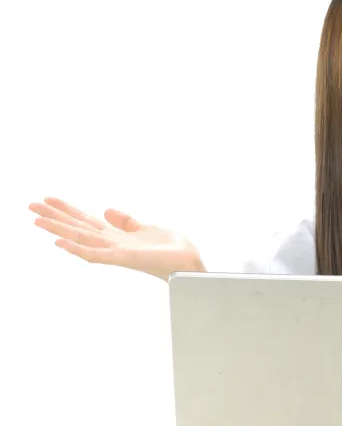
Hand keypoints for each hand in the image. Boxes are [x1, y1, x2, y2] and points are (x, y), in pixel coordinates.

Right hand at [29, 197, 203, 280]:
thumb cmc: (170, 250)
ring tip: (37, 220)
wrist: (188, 263)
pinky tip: (61, 242)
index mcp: (117, 237)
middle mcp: (112, 244)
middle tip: (31, 206)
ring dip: (59, 230)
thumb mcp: (145, 228)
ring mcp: (116, 252)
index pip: (86, 221)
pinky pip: (96, 254)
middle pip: (78, 228)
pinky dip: (78, 249)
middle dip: (55, 217)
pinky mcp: (124, 258)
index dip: (68, 210)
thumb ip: (125, 221)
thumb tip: (106, 210)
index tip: (48, 200)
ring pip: (81, 238)